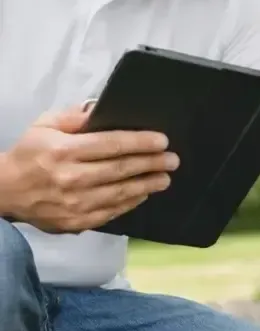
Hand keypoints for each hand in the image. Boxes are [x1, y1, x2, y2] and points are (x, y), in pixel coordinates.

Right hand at [0, 105, 178, 233]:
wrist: (5, 191)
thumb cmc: (29, 153)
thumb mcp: (44, 125)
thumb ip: (74, 116)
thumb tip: (100, 109)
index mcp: (64, 150)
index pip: (111, 144)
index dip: (140, 142)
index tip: (162, 141)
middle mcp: (71, 178)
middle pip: (121, 169)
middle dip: (151, 163)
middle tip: (173, 160)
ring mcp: (74, 203)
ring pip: (120, 193)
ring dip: (147, 185)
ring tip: (165, 178)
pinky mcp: (76, 221)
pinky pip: (111, 212)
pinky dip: (130, 203)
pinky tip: (143, 193)